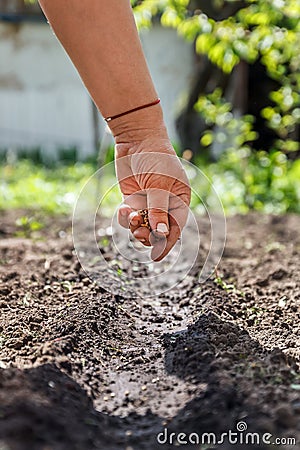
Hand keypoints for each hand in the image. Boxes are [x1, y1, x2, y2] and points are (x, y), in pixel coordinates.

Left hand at [115, 137, 190, 260]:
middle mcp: (165, 204)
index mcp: (179, 200)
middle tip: (139, 234)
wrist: (137, 139)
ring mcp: (148, 202)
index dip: (166, 244)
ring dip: (135, 227)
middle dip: (148, 236)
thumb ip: (158, 210)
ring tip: (131, 217)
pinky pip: (130, 216)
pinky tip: (124, 208)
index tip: (156, 257)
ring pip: (143, 226)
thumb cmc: (155, 159)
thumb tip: (160, 234)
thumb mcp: (158, 185)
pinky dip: (126, 217)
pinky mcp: (134, 199)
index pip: (175, 228)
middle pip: (158, 231)